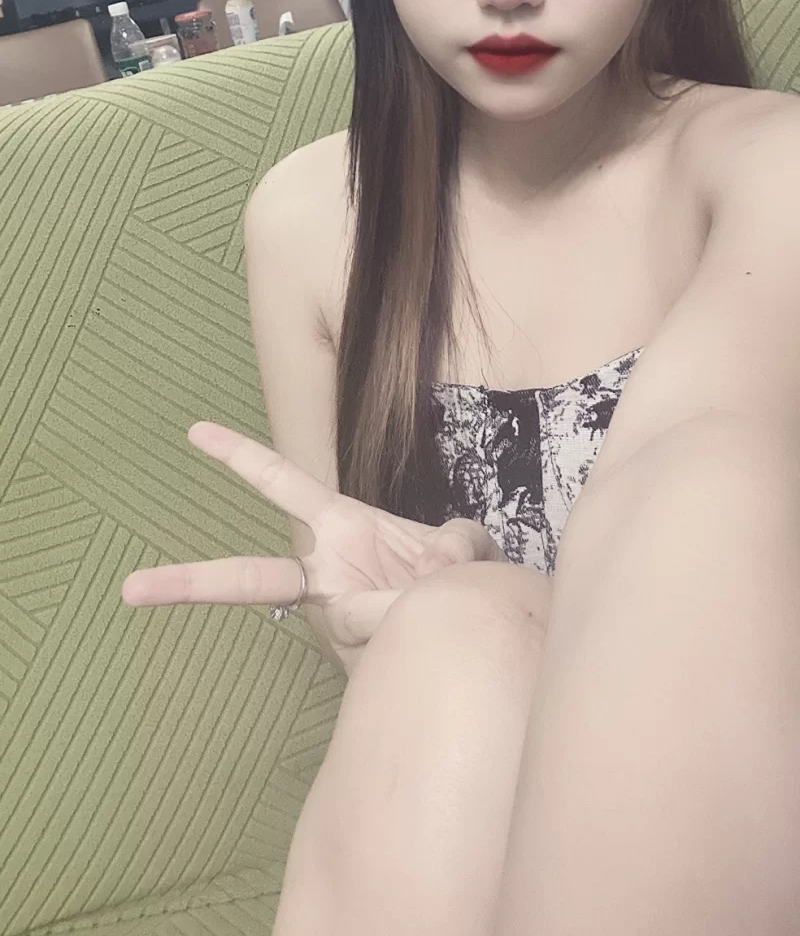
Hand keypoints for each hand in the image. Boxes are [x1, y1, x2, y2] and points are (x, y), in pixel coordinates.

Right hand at [121, 422, 505, 675]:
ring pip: (347, 618)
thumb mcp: (463, 546)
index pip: (281, 482)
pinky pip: (389, 639)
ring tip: (434, 596)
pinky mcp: (362, 657)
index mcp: (339, 526)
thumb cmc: (459, 576)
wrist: (482, 630)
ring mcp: (338, 622)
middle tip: (130, 589)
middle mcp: (326, 575)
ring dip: (405, 604)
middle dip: (191, 583)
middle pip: (251, 579)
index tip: (194, 430)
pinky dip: (426, 627)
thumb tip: (440, 571)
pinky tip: (436, 619)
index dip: (240, 456)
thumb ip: (455, 549)